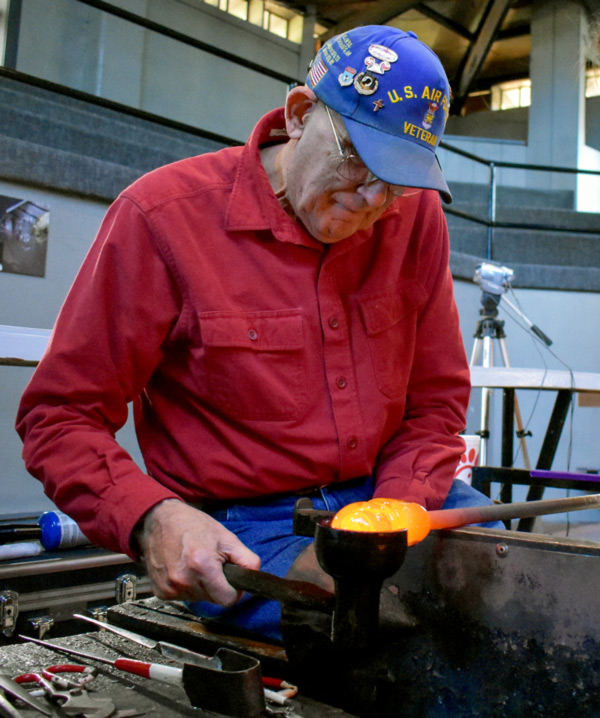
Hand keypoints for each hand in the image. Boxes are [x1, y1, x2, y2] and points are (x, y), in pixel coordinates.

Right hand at [137, 499, 260, 605]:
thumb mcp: (226, 537)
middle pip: (213, 599)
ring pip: (198, 599)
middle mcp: (184, 580)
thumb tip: (254, 577)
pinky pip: (182, 597)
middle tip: (211, 565)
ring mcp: (170, 588)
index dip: (233, 591)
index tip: (230, 580)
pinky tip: (182, 568)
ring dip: (200, 586)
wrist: (159, 520)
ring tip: (195, 563)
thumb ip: (247, 559)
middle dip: (216, 586)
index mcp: (203, 566)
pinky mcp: (160, 591)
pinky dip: (186, 586)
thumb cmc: (192, 525)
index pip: (227, 600)